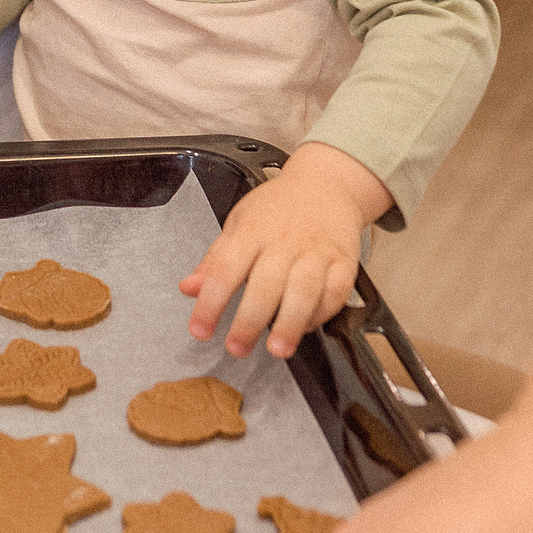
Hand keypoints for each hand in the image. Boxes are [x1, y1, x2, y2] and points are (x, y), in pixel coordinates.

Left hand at [180, 142, 392, 357]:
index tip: (200, 330)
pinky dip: (322, 314)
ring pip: (305, 290)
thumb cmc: (278, 207)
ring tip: (277, 349)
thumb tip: (189, 288)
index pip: (226, 268)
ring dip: (290, 323)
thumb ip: (215, 260)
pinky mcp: (344, 262)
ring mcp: (317, 251)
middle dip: (249, 321)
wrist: (327, 184)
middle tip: (236, 348)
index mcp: (252, 230)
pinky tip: (305, 326)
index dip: (210, 302)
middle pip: (266, 284)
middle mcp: (285, 241)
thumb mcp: (239, 223)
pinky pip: (336, 292)